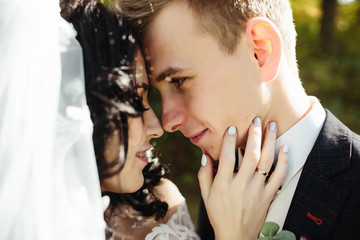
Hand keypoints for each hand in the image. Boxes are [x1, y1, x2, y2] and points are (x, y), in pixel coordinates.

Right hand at [198, 118, 288, 239]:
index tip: (232, 127)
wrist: (236, 236)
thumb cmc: (219, 213)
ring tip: (272, 125)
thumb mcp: (205, 195)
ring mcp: (257, 191)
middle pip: (250, 155)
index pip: (226, 157)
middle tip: (257, 119)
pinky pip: (279, 176)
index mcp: (223, 185)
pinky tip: (285, 147)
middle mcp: (241, 185)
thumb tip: (206, 155)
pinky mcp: (268, 196)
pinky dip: (284, 161)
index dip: (229, 140)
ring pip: (266, 162)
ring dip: (270, 141)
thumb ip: (204, 175)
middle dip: (254, 134)